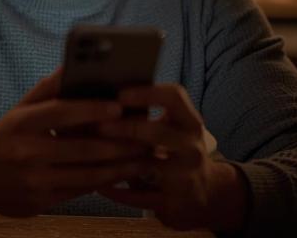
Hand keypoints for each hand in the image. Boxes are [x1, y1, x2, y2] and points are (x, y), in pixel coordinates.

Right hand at [0, 69, 154, 217]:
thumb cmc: (5, 138)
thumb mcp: (18, 111)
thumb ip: (46, 90)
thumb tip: (72, 67)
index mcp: (20, 123)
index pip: (59, 113)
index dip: (90, 110)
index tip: (117, 107)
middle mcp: (26, 152)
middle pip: (81, 148)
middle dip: (117, 143)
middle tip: (145, 136)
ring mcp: (34, 180)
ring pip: (87, 173)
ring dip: (119, 166)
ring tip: (142, 157)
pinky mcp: (41, 202)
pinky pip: (81, 190)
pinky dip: (104, 181)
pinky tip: (121, 173)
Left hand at [94, 84, 246, 231]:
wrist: (206, 193)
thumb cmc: (175, 150)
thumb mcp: (172, 128)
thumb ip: (144, 114)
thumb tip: (98, 97)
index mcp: (189, 122)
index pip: (175, 98)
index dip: (148, 93)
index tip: (120, 93)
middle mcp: (191, 148)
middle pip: (160, 132)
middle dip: (128, 128)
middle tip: (99, 126)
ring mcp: (185, 177)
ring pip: (148, 166)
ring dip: (117, 160)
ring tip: (90, 154)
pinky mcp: (174, 203)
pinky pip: (140, 198)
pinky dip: (117, 193)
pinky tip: (98, 185)